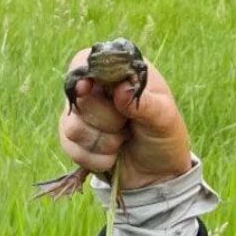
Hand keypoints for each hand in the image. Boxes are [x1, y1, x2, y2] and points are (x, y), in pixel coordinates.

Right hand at [58, 48, 192, 189]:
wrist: (159, 174)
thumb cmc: (165, 137)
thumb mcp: (164, 119)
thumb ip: (145, 103)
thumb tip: (120, 90)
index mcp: (120, 72)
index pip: (87, 60)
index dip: (84, 75)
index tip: (86, 88)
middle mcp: (97, 89)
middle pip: (79, 97)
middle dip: (106, 119)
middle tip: (127, 125)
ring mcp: (83, 113)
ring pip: (73, 126)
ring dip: (103, 142)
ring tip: (123, 140)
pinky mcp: (74, 139)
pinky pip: (70, 147)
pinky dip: (95, 158)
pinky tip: (112, 157)